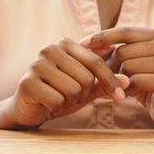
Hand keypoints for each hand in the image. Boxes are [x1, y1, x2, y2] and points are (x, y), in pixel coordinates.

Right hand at [0, 37, 128, 128]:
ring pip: (73, 89)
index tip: (121, 96)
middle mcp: (49, 48)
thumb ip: (104, 81)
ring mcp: (36, 64)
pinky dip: (57, 107)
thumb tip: (127, 79)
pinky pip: (57, 100)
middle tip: (70, 97)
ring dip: (70, 101)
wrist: (29, 109)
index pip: (96, 60)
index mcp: (64, 43)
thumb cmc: (59, 94)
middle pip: (86, 77)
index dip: (111, 80)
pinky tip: (47, 104)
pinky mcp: (27, 82)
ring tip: (59, 98)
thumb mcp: (85, 87)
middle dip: (83, 94)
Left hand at [80, 27, 153, 129]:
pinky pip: (135, 81)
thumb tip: (85, 43)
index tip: (82, 43)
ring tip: (121, 89)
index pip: (125, 31)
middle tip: (108, 81)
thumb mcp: (132, 64)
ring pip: (127, 66)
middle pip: (124, 51)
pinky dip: (126, 90)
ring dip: (119, 80)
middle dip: (110, 67)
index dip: (102, 36)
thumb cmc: (149, 85)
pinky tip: (127, 95)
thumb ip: (114, 51)